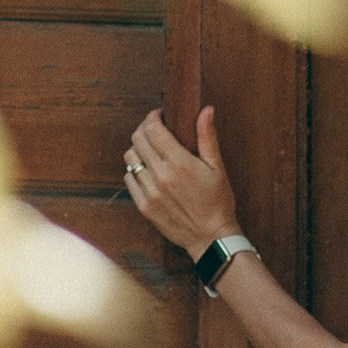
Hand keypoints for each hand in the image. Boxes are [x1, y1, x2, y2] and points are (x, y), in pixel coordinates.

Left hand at [125, 107, 241, 259]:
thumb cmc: (218, 201)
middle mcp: (161, 176)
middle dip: (144, 129)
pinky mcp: (144, 206)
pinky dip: (135, 170)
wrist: (211, 237)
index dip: (153, 117)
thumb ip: (207, 137)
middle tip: (154, 130)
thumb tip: (206, 110)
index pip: (153, 130)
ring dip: (138, 149)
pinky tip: (148, 171)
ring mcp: (150, 192)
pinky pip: (129, 179)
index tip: (159, 116)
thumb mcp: (217, 167)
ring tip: (150, 150)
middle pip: (138, 140)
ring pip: (130, 158)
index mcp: (179, 163)